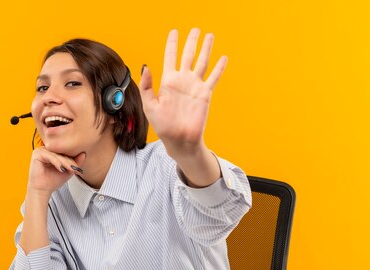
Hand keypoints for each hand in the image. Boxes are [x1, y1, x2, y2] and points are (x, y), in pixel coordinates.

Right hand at [26, 147, 85, 196]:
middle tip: (76, 169)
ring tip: (71, 170)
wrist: (42, 190)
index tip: (79, 168)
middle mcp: (45, 149)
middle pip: (61, 153)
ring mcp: (40, 150)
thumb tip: (84, 154)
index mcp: (52, 151)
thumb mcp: (68, 170)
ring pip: (57, 155)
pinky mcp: (36, 154)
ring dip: (65, 163)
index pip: (64, 152)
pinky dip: (57, 163)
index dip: (73, 159)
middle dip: (70, 162)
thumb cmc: (52, 181)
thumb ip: (75, 162)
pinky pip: (50, 157)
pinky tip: (62, 169)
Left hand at [139, 28, 226, 158]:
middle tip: (196, 29)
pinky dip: (219, 68)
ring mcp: (194, 86)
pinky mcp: (205, 94)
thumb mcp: (150, 106)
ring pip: (202, 62)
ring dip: (206, 49)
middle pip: (188, 55)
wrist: (179, 140)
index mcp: (168, 81)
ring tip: (209, 36)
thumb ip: (147, 86)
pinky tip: (223, 58)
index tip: (174, 32)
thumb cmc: (163, 126)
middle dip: (192, 42)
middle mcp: (182, 81)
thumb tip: (146, 67)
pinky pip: (213, 78)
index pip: (170, 57)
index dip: (172, 44)